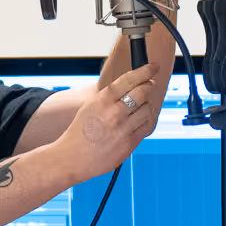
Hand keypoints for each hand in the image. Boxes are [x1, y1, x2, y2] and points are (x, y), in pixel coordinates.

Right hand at [50, 65, 160, 181]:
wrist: (72, 157)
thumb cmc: (79, 132)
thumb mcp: (90, 106)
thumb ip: (109, 97)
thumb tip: (129, 87)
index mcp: (102, 100)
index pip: (129, 79)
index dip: (145, 71)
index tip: (153, 68)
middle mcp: (114, 112)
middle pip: (143, 92)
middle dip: (148, 87)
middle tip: (149, 86)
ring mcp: (123, 128)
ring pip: (148, 109)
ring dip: (148, 106)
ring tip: (142, 106)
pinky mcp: (129, 143)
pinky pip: (147, 127)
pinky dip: (147, 121)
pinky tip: (142, 120)